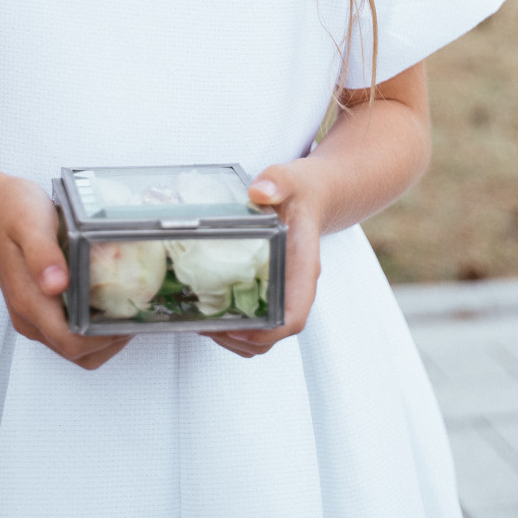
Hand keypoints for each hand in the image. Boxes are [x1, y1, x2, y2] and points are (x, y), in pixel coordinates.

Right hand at [0, 170, 130, 370]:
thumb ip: (42, 253)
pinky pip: (66, 331)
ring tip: (124, 310)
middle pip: (75, 352)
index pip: (71, 342)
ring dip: (101, 338)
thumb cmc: (10, 211)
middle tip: (135, 313)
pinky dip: (90, 327)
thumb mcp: (29, 221)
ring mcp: (31, 315)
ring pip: (72, 347)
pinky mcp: (36, 307)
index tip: (129, 317)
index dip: (104, 339)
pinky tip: (105, 302)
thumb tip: (56, 284)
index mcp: (29, 300)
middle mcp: (29, 316)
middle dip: (109, 341)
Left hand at [206, 161, 322, 357]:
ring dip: (236, 338)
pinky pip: (256, 319)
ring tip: (203, 324)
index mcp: (302, 267)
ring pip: (265, 333)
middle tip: (206, 327)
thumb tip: (259, 192)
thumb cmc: (302, 191)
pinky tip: (210, 309)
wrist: (313, 195)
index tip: (239, 330)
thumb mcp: (290, 179)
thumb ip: (278, 181)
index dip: (269, 331)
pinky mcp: (270, 287)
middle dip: (241, 339)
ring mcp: (283, 290)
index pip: (294, 314)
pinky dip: (235, 325)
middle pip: (275, 333)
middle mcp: (294, 286)